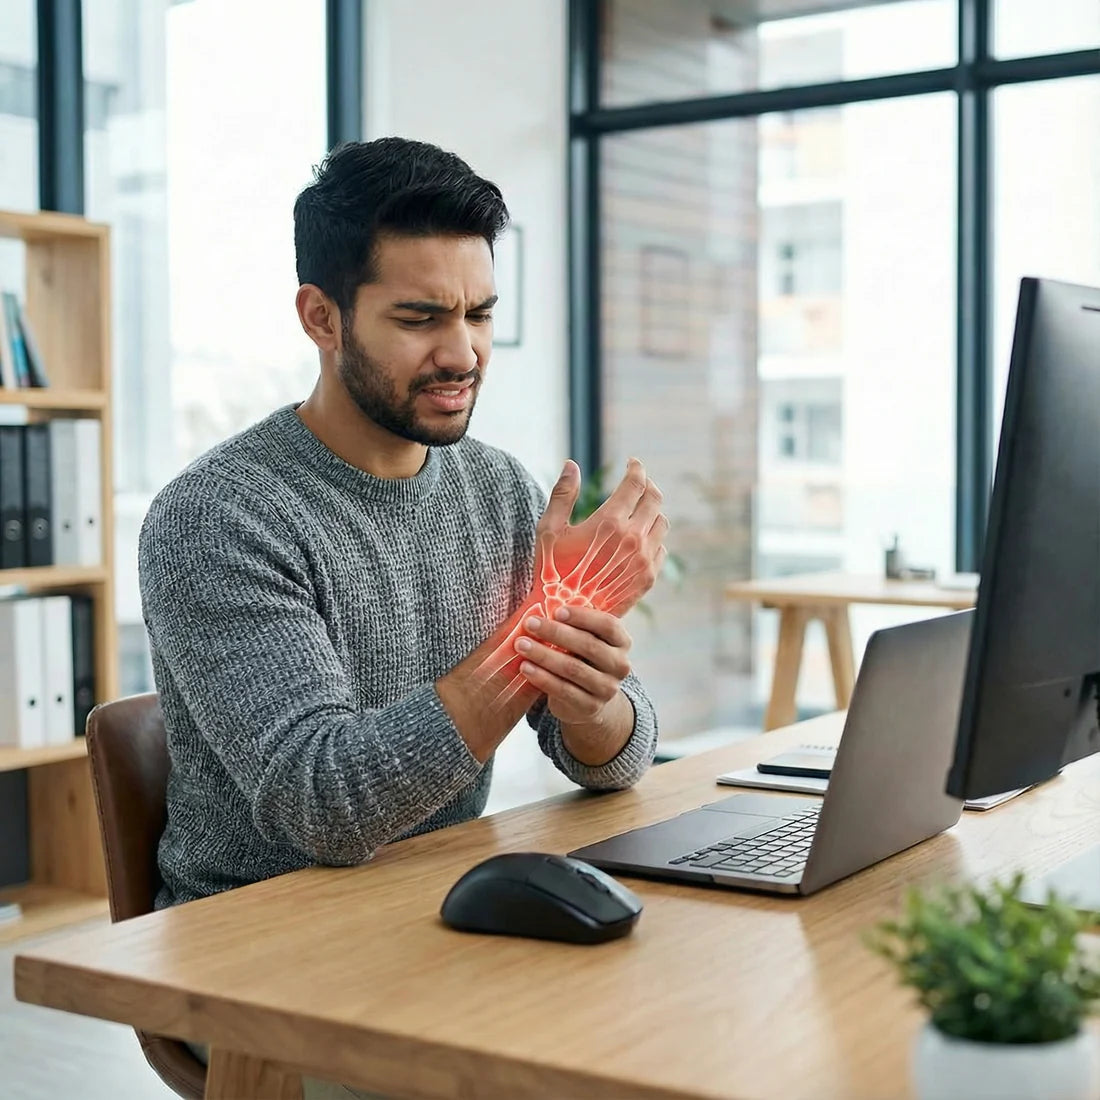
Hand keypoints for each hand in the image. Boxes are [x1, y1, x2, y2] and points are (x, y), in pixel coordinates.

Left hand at [513, 604, 631, 725]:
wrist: (588, 700)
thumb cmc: (581, 658)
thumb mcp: (586, 640)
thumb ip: (574, 625)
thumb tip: (545, 601)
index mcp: (622, 642)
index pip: (607, 625)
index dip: (583, 617)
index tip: (557, 611)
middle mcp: (620, 665)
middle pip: (588, 645)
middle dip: (556, 633)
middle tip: (530, 623)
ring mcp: (607, 688)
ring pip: (573, 669)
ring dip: (544, 655)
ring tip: (521, 645)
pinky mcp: (590, 707)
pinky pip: (563, 690)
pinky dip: (542, 677)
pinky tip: (525, 667)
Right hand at [533, 458, 668, 617]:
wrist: (563, 618)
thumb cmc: (550, 572)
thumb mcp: (549, 530)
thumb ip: (563, 494)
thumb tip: (572, 463)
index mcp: (610, 522)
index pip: (635, 483)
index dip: (635, 468)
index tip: (632, 463)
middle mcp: (633, 538)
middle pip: (655, 499)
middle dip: (647, 485)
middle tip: (638, 482)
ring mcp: (644, 560)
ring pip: (662, 523)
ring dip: (652, 511)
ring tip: (639, 509)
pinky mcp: (648, 579)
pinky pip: (661, 549)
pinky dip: (654, 537)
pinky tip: (640, 538)